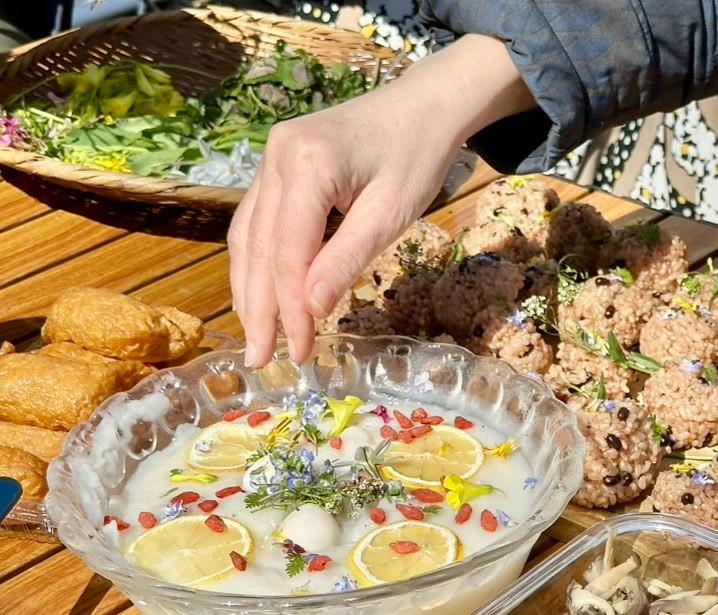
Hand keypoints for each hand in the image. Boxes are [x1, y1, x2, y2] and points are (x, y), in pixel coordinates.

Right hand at [228, 36, 533, 366]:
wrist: (423, 104)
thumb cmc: (417, 156)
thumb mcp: (391, 213)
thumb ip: (348, 259)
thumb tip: (312, 309)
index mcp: (305, 165)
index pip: (287, 254)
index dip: (289, 309)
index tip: (298, 352)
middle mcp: (275, 158)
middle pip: (257, 248)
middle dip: (259, 309)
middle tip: (260, 361)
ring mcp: (270, 159)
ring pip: (249, 237)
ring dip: (251, 290)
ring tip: (258, 338)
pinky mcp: (276, 166)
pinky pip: (258, 222)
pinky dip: (259, 263)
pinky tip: (263, 296)